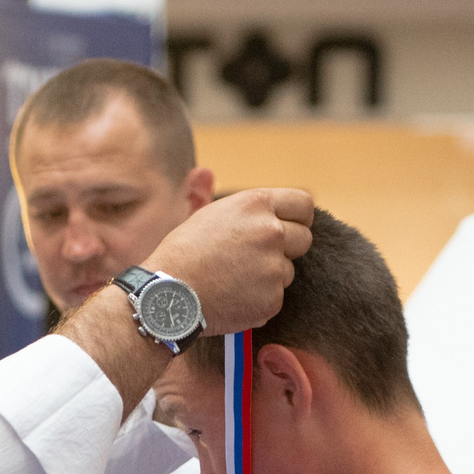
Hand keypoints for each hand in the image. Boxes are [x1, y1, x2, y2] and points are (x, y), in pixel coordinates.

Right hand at [149, 188, 316, 336]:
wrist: (169, 295)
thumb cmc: (182, 254)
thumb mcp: (202, 215)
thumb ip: (218, 195)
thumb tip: (204, 173)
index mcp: (256, 204)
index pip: (304, 204)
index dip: (299, 218)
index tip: (290, 227)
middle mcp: (271, 231)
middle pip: (303, 238)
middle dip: (287, 248)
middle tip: (257, 258)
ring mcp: (274, 266)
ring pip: (288, 270)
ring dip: (269, 276)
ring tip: (235, 278)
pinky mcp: (272, 297)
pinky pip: (276, 296)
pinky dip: (259, 300)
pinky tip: (234, 296)